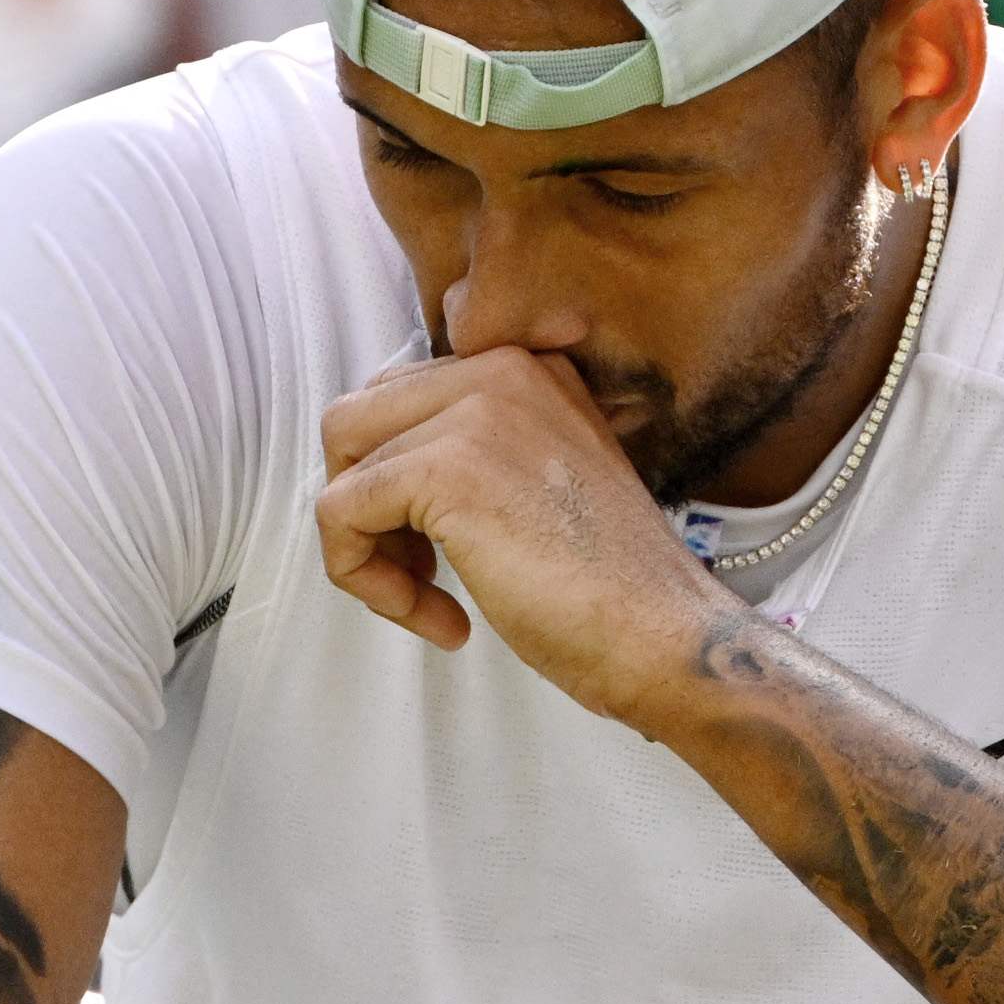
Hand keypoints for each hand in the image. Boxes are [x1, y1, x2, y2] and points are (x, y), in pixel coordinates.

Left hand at [314, 343, 734, 721]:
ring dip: (365, 552)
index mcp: (525, 369)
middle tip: (419, 575)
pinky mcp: (447, 466)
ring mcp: (474, 410)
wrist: (663, 634)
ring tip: (427, 603)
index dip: (392, 482)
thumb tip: (374, 473)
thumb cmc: (607, 589)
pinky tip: (441, 619)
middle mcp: (499, 370)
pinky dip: (365, 580)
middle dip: (364, 508)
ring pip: (341, 469)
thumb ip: (472, 455)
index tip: (435, 550)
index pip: (397, 399)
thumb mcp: (536, 486)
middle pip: (353, 422)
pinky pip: (340, 513)